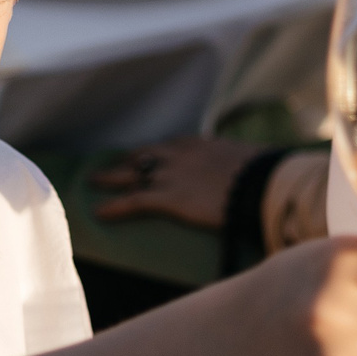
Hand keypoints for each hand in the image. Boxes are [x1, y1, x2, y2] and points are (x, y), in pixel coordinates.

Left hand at [90, 136, 266, 229]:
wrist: (263, 184)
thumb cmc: (262, 174)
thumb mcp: (242, 160)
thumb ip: (228, 164)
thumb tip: (237, 172)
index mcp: (196, 143)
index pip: (163, 147)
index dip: (148, 154)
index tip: (139, 158)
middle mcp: (177, 154)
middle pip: (141, 157)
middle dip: (122, 164)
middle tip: (106, 169)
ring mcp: (170, 175)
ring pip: (130, 175)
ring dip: (109, 179)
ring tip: (93, 183)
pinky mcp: (168, 198)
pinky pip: (134, 201)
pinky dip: (114, 206)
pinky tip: (99, 212)